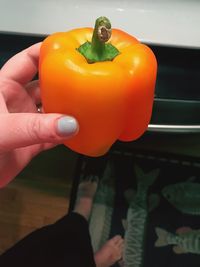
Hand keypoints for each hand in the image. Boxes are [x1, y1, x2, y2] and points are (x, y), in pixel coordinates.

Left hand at [0, 43, 78, 186]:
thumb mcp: (2, 130)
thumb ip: (33, 127)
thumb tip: (69, 124)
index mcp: (3, 87)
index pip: (27, 60)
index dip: (47, 52)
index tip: (71, 50)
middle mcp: (16, 103)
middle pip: (46, 86)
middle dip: (65, 83)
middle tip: (87, 81)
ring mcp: (25, 123)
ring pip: (52, 112)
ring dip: (68, 112)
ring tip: (88, 108)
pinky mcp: (30, 144)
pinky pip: (53, 136)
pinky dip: (65, 136)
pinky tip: (79, 134)